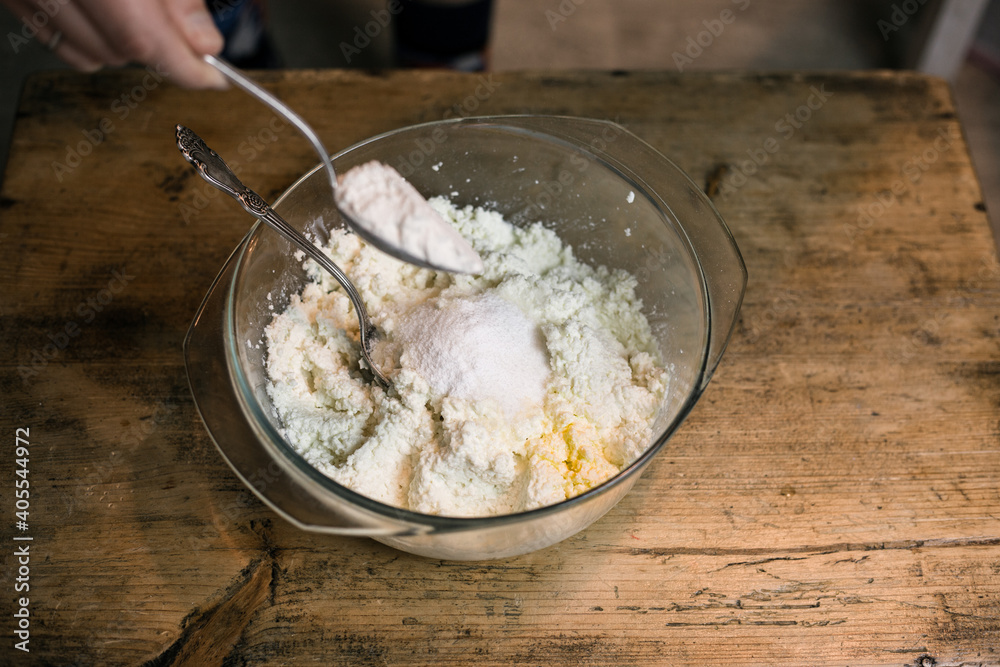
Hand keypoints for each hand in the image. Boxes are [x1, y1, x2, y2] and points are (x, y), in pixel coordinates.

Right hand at [2, 0, 227, 88]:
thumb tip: (204, 43)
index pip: (144, 40)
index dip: (188, 67)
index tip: (214, 78)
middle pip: (118, 52)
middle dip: (161, 50)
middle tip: (186, 32)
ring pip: (88, 56)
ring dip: (125, 46)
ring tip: (141, 9)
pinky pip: (57, 41)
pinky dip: (90, 40)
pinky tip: (107, 13)